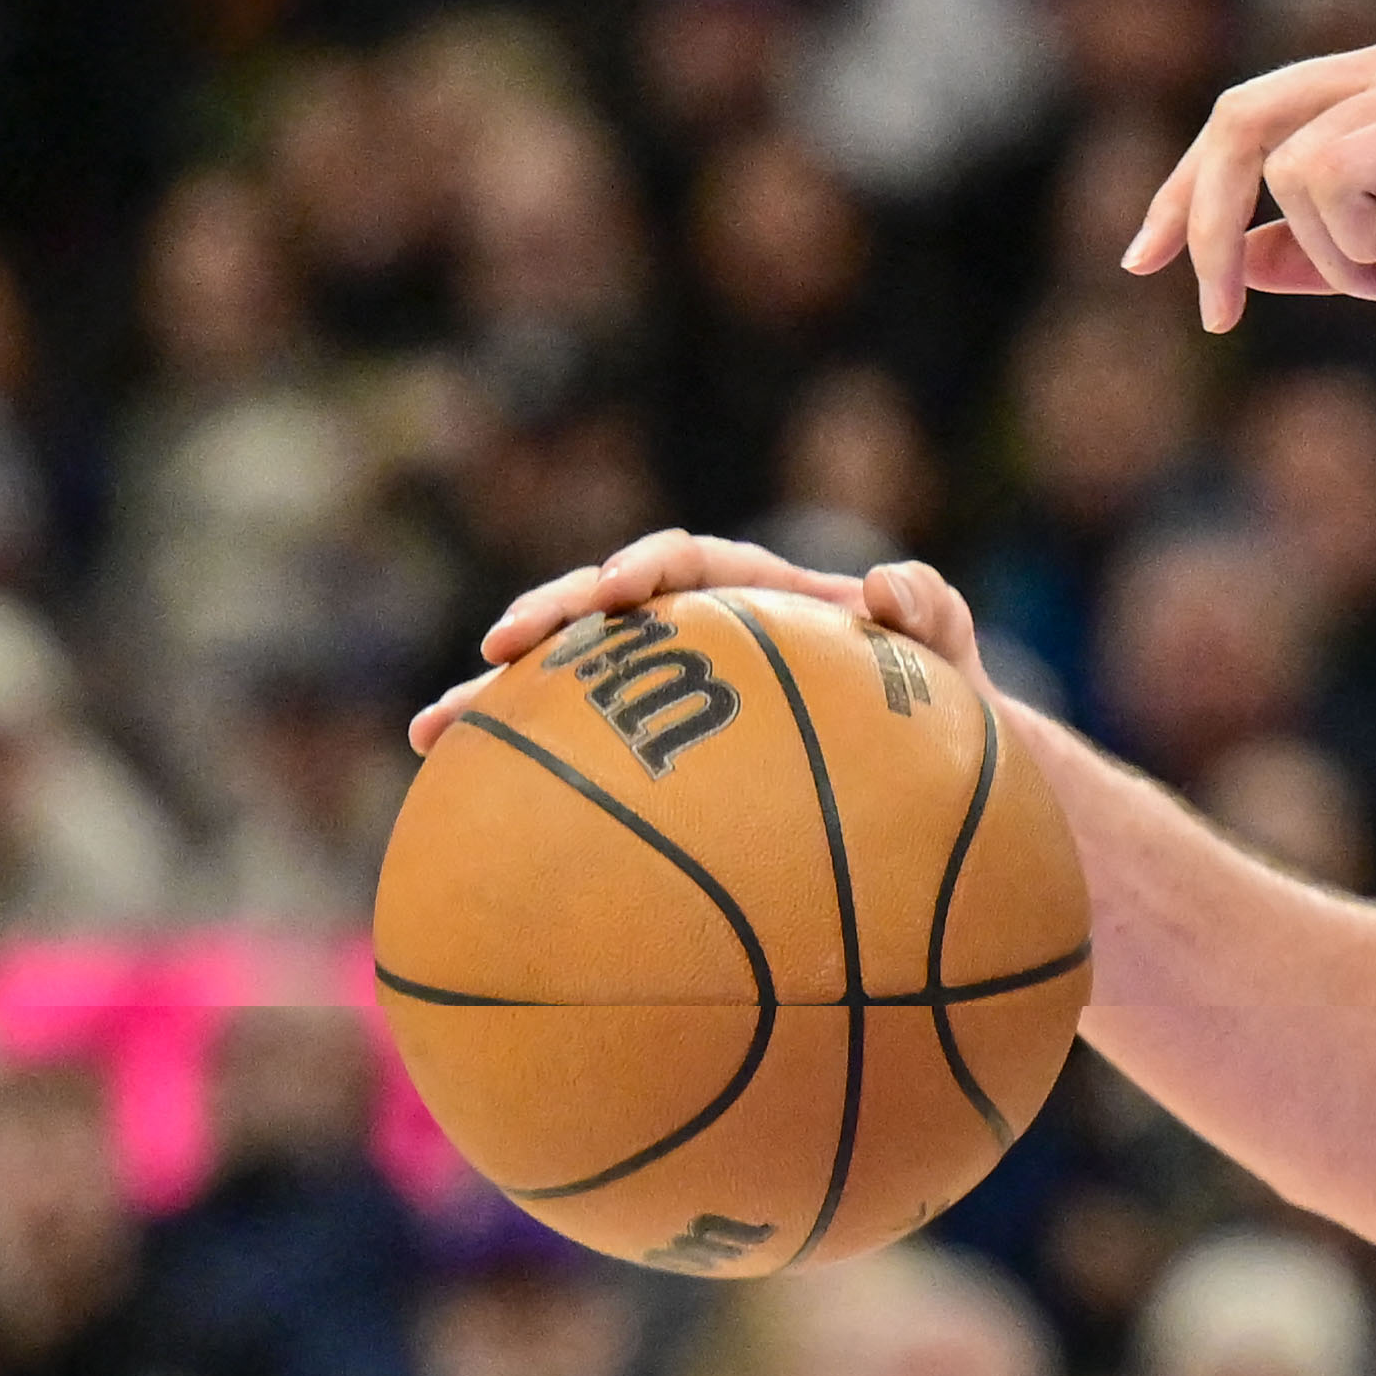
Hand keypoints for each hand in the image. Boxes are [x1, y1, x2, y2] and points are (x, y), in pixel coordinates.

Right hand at [409, 531, 986, 753]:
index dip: (646, 566)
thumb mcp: (945, 647)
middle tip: (495, 647)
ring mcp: (665, 694)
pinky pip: (579, 758)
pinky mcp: (649, 751)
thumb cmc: (938, 693)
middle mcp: (696, 634)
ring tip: (430, 734)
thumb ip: (929, 608)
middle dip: (545, 621)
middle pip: (601, 614)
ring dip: (495, 704)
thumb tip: (892, 580)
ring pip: (566, 687)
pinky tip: (466, 812)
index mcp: (756, 593)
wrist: (930, 767)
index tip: (619, 590)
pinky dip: (526, 775)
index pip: (689, 563)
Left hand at [1128, 28, 1375, 329]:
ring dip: (1333, 257)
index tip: (1147, 262)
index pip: (1255, 113)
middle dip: (1198, 219)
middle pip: (1240, 117)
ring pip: (1290, 168)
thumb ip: (1344, 247)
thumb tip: (1241, 266)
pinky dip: (1358, 250)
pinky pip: (1334, 183)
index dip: (1188, 188)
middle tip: (1213, 311)